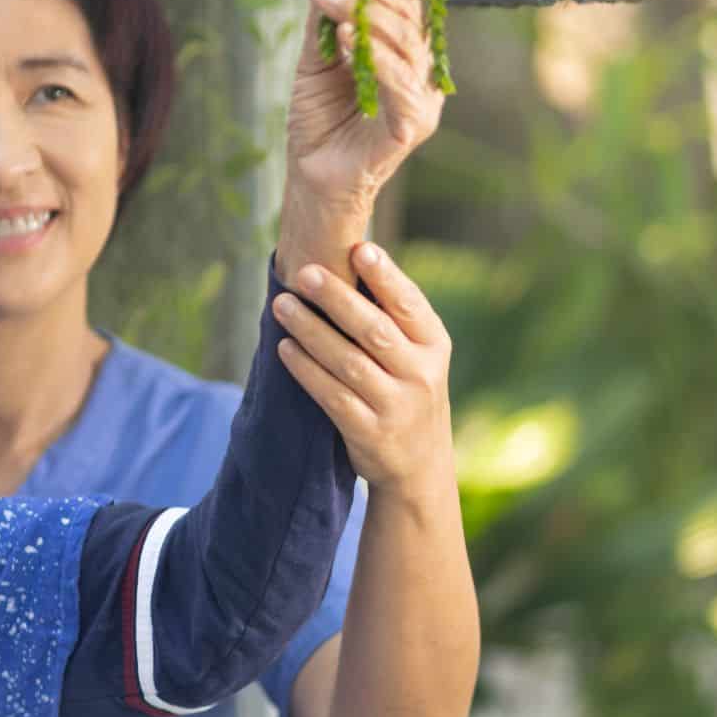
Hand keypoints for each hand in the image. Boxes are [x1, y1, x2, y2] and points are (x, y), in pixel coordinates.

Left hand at [272, 241, 452, 497]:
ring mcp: (396, 406)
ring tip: (281, 305)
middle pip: (374, 330)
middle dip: (337, 298)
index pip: (409, 304)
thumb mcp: (418, 356)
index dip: (386, 276)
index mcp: (434, 345)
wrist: (420, 468)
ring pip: (348, 362)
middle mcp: (421, 374)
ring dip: (311, 331)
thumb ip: (392, 317)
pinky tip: (284, 349)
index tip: (359, 248)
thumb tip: (348, 256)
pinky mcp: (369, 433)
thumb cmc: (408, 391)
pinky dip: (306, 371)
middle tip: (303, 272)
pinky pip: (332, 396)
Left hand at [284, 0, 445, 212]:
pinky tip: (346, 36)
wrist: (312, 177)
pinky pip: (400, 82)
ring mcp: (422, 98)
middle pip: (407, 13)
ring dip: (365, 13)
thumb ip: (324, 22)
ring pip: (406, 41)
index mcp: (404, 49)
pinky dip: (374, 55)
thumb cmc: (319, 121)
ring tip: (327, 0)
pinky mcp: (413, 126)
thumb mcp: (316, 60)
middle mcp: (421, 69)